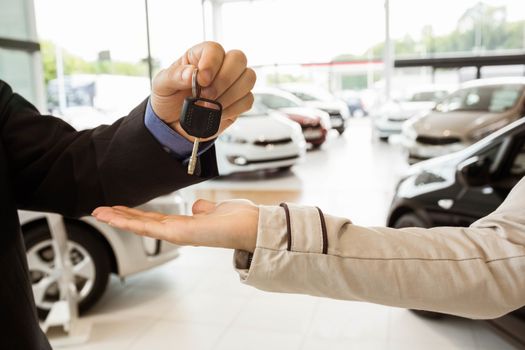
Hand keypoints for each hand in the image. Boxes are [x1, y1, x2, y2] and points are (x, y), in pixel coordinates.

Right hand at [92, 199, 258, 251]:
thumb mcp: (215, 210)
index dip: (136, 215)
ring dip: (119, 219)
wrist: (252, 226)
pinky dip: (129, 222)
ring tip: (99, 213)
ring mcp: (178, 234)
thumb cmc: (239, 220)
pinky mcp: (179, 233)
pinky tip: (114, 217)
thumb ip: (204, 209)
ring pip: (141, 226)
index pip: (155, 219)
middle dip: (121, 217)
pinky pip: (148, 227)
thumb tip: (197, 206)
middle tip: (99, 211)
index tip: (119, 209)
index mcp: (186, 226)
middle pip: (144, 223)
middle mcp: (179, 232)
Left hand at [151, 42, 255, 140]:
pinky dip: (233, 108)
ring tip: (210, 106)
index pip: (215, 49)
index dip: (211, 63)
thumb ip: (174, 76)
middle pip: (238, 59)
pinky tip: (218, 113)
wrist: (174, 125)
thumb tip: (190, 72)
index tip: (201, 80)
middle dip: (224, 79)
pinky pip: (247, 100)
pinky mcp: (238, 101)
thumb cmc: (168, 100)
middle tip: (206, 95)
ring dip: (230, 95)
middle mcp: (220, 66)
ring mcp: (232, 83)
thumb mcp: (161, 86)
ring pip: (248, 78)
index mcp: (200, 56)